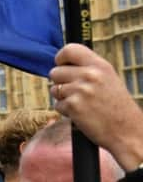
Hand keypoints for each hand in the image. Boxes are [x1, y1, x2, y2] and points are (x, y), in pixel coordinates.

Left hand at [49, 44, 142, 170]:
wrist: (127, 131)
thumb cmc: (116, 107)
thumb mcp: (108, 79)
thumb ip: (88, 69)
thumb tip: (62, 65)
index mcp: (100, 65)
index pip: (70, 50)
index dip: (60, 58)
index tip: (61, 65)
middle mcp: (89, 75)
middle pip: (55, 72)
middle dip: (60, 83)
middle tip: (74, 92)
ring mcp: (80, 90)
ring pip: (54, 89)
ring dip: (62, 98)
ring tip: (80, 104)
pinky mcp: (73, 106)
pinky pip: (57, 105)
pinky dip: (65, 111)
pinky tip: (80, 114)